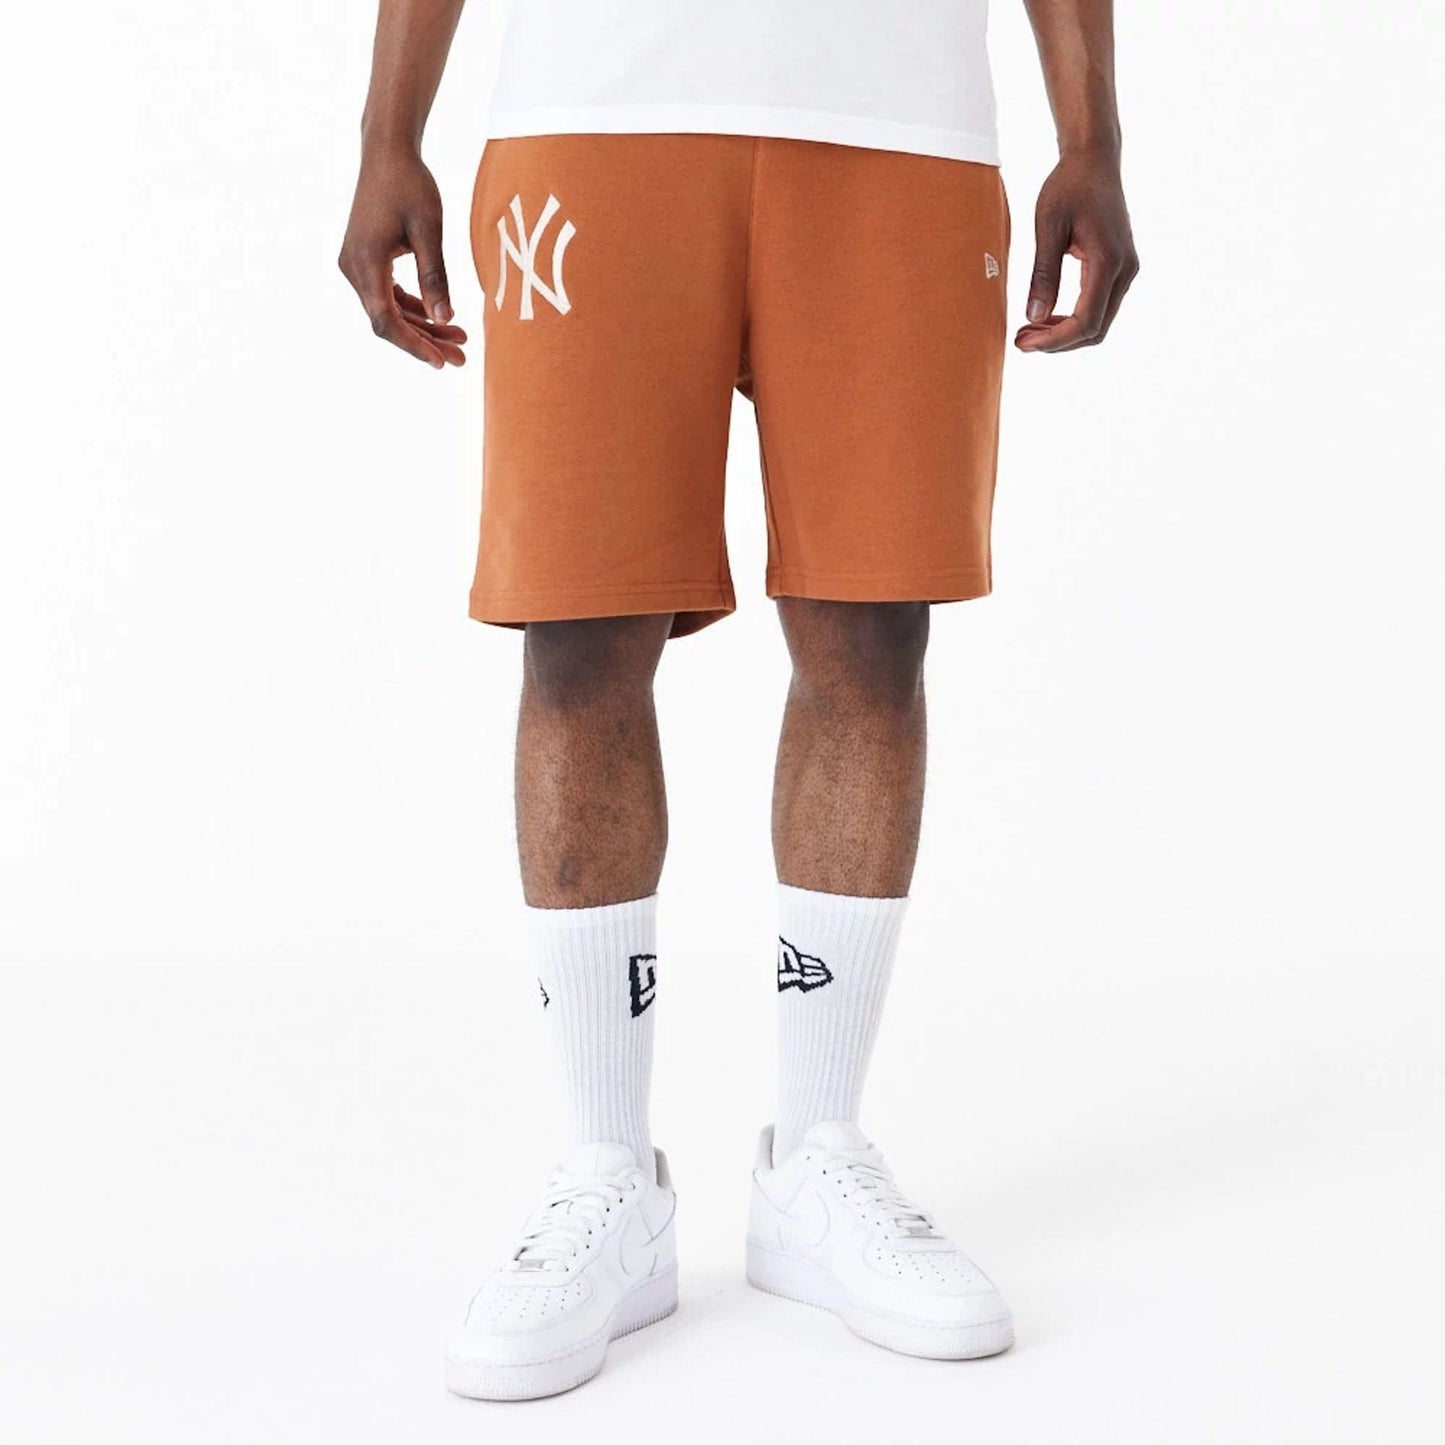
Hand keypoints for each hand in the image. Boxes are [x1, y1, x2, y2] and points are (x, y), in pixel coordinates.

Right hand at [338, 147, 467, 367]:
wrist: (387, 152)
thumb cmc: (410, 184)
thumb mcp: (429, 231)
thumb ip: (436, 277)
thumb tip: (446, 319)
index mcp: (365, 262)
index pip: (386, 320)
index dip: (413, 345)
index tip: (440, 362)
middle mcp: (353, 268)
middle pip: (388, 320)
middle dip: (425, 341)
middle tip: (461, 358)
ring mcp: (356, 265)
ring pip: (389, 310)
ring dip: (422, 326)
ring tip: (459, 339)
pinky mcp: (365, 260)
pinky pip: (388, 294)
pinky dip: (413, 308)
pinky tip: (441, 317)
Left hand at [1015, 150, 1137, 352]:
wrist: (1094, 160)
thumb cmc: (1069, 186)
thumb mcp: (1048, 227)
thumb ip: (1044, 274)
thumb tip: (1035, 318)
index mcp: (1108, 261)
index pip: (1086, 321)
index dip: (1054, 340)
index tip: (1023, 344)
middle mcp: (1125, 270)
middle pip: (1096, 330)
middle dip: (1058, 342)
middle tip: (1021, 341)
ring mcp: (1126, 270)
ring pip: (1100, 323)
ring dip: (1065, 334)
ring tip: (1029, 331)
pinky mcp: (1120, 268)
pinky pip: (1100, 307)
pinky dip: (1075, 319)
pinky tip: (1047, 317)